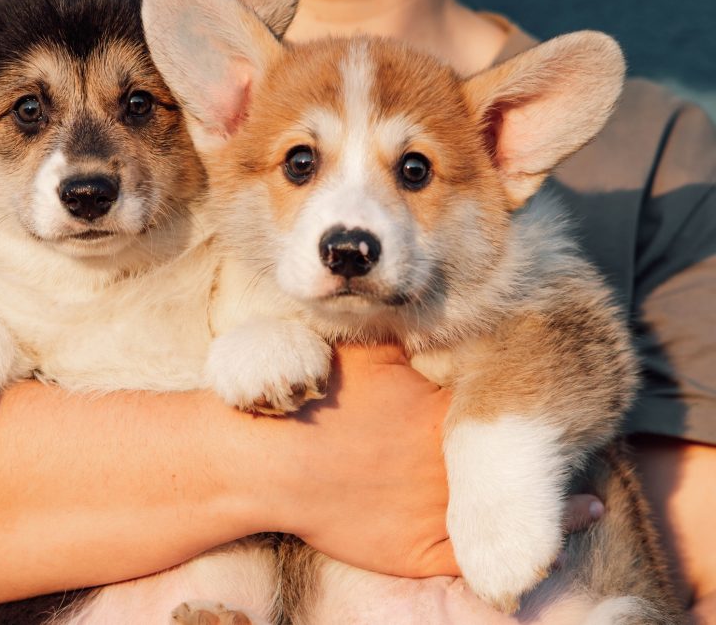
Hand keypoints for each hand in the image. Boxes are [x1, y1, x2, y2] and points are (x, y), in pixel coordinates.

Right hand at [255, 344, 602, 578]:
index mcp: (441, 410)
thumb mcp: (365, 349)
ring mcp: (437, 507)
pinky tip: (531, 549)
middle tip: (583, 446)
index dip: (531, 404)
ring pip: (506, 511)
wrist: (269, 459)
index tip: (561, 401)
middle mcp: (450, 460)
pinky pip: (475, 556)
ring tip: (590, 503)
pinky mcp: (419, 548)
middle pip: (513, 457)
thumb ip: (407, 329)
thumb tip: (435, 304)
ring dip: (552, 509)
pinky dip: (507, 556)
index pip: (503, 407)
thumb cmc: (316, 400)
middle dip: (546, 452)